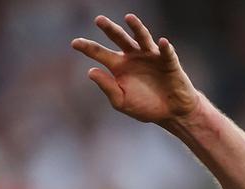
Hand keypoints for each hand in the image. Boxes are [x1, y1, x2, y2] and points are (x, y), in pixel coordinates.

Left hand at [72, 14, 198, 126]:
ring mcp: (150, 56)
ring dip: (136, 27)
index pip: (100, 53)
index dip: (87, 47)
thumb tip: (91, 71)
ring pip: (142, 38)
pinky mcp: (168, 61)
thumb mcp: (121, 101)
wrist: (170, 113)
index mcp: (119, 66)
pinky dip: (165, 47)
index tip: (74, 43)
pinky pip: (166, 53)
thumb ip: (107, 86)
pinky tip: (162, 42)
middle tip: (98, 20)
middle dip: (109, 29)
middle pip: (119, 38)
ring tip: (129, 18)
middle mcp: (133, 57)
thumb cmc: (145, 106)